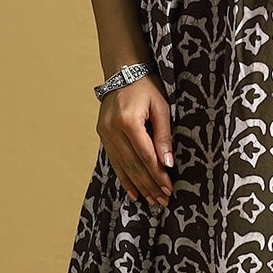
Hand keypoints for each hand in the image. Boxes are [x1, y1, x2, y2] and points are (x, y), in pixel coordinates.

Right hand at [98, 74, 173, 206]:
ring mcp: (105, 133)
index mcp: (128, 121)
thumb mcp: (161, 107)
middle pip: (134, 165)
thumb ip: (164, 136)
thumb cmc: (147, 87)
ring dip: (138, 185)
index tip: (169, 189)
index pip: (146, 156)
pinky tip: (133, 191)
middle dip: (150, 185)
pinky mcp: (102, 135)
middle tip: (163, 200)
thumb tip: (167, 164)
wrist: (123, 71)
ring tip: (151, 200)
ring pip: (123, 166)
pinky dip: (124, 177)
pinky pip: (114, 161)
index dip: (158, 175)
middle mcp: (113, 129)